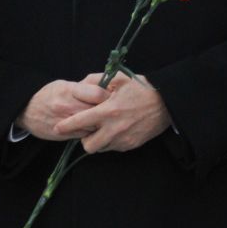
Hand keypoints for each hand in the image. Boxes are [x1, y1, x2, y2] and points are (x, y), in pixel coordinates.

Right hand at [16, 79, 109, 141]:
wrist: (26, 110)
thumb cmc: (49, 94)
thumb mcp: (65, 85)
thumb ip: (84, 87)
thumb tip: (105, 88)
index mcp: (70, 90)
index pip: (98, 94)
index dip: (109, 96)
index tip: (115, 97)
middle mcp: (68, 106)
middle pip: (98, 111)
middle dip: (109, 111)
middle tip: (115, 110)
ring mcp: (65, 122)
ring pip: (93, 125)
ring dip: (101, 124)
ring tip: (106, 120)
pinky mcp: (63, 134)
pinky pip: (84, 135)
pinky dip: (91, 132)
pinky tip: (94, 128)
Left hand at [56, 74, 171, 153]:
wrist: (168, 102)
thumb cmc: (143, 89)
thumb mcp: (120, 79)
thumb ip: (98, 80)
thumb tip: (81, 83)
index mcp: (108, 111)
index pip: (79, 123)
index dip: (65, 126)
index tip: (57, 127)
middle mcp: (113, 129)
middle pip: (87, 145)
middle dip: (85, 139)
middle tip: (90, 129)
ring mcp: (123, 139)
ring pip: (101, 148)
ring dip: (100, 140)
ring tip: (106, 129)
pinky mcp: (131, 145)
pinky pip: (115, 147)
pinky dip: (113, 141)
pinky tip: (120, 129)